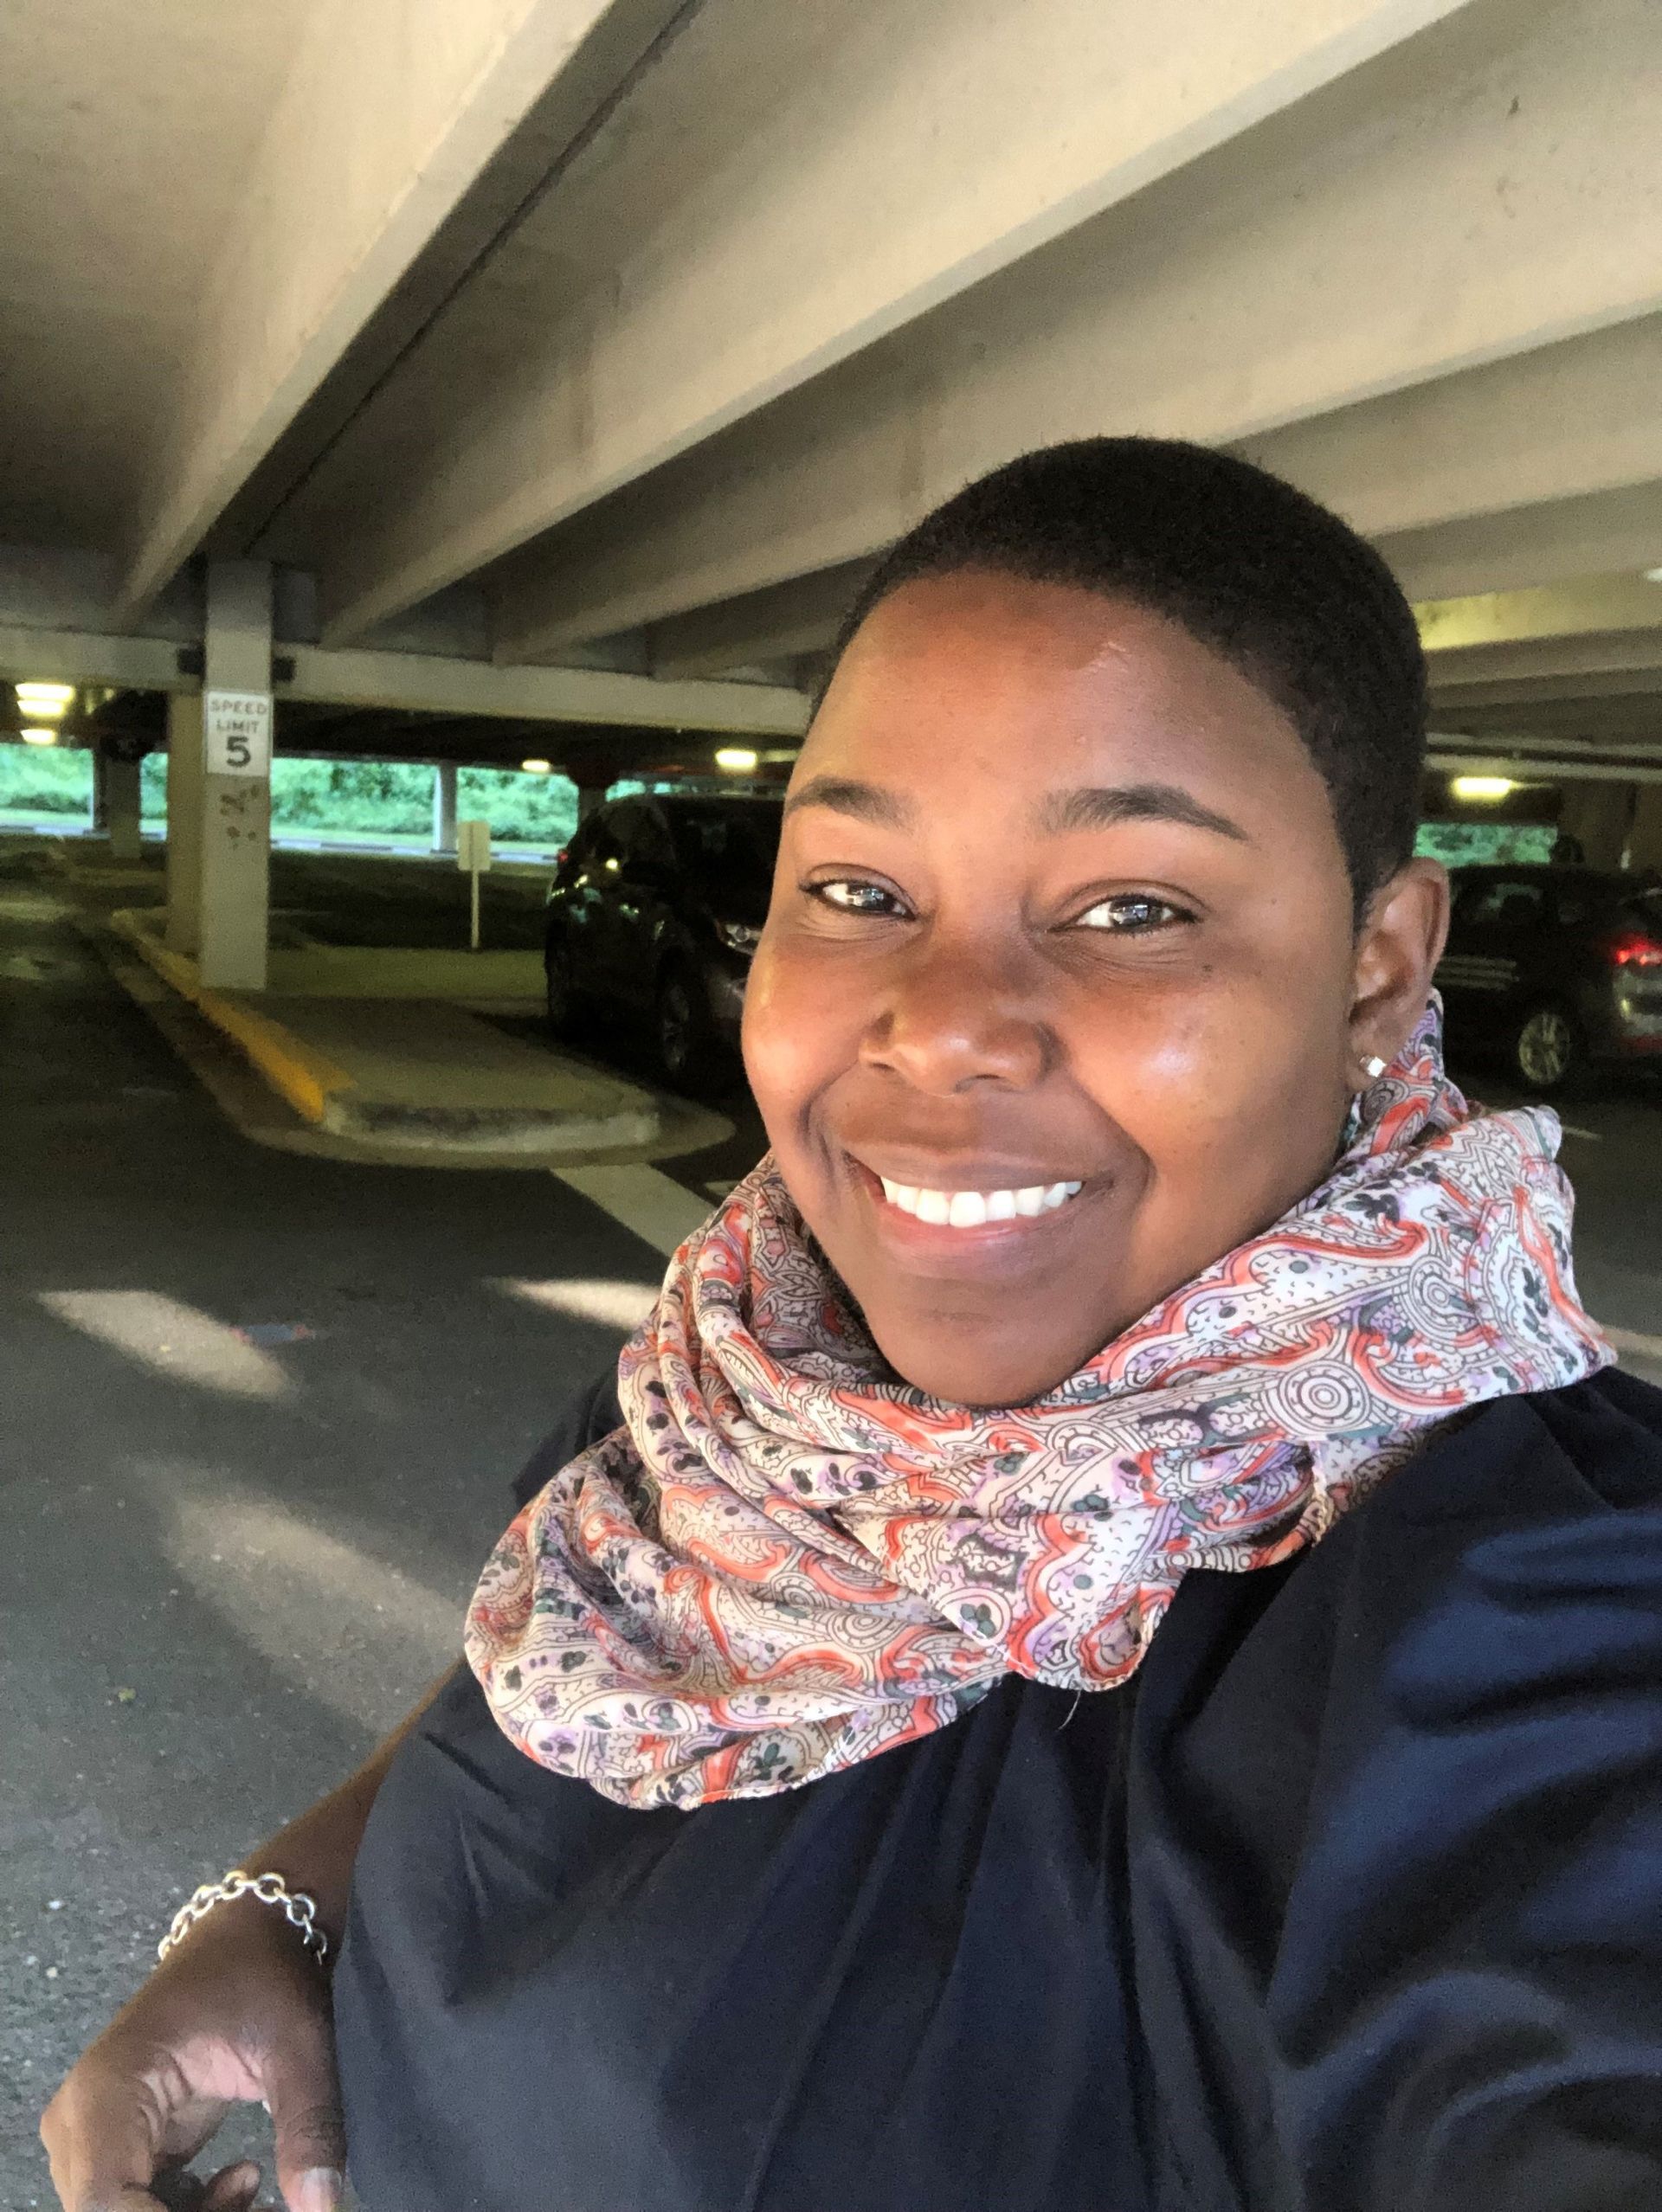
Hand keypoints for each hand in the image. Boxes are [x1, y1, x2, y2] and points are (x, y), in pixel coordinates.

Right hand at [40, 1902, 344, 2211]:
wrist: (254, 1929)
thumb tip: (323, 2209)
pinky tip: (241, 2179)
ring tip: (261, 2195)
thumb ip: (309, 2129)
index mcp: (110, 2089)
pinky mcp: (122, 2143)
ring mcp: (95, 2134)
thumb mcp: (300, 2049)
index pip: (105, 2203)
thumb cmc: (269, 1975)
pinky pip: (138, 2204)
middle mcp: (83, 2118)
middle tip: (265, 2207)